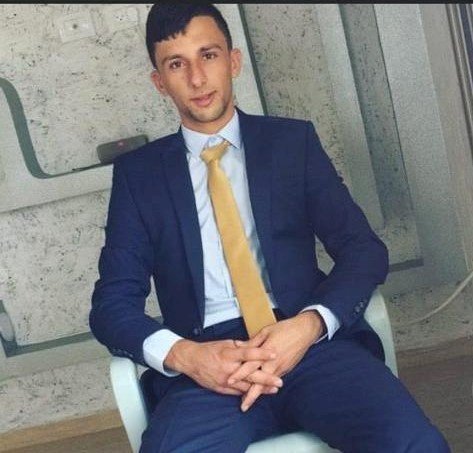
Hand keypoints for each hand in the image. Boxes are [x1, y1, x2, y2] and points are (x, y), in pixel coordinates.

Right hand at [164, 338, 283, 395]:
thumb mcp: (224, 343)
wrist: (191, 360)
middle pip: (250, 374)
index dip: (262, 354)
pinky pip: (237, 392)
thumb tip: (255, 344)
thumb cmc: (209, 350)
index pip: (248, 353)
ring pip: (246, 386)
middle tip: (280, 381)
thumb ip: (240, 346)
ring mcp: (225, 380)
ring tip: (274, 389)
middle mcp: (228, 368)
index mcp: (229, 354)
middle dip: (266, 378)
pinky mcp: (222, 388)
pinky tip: (258, 394)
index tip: (274, 353)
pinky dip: (248, 393)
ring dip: (261, 389)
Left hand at [230, 311, 324, 410]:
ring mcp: (281, 367)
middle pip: (260, 382)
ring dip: (258, 394)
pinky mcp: (286, 369)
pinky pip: (274, 380)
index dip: (239, 374)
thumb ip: (252, 342)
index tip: (230, 382)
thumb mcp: (266, 331)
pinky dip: (266, 387)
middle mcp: (274, 362)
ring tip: (249, 403)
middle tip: (242, 407)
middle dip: (251, 395)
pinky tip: (260, 391)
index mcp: (266, 351)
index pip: (250, 365)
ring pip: (267, 384)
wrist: (304, 331)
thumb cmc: (284, 328)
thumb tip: (238, 345)